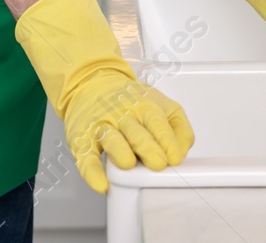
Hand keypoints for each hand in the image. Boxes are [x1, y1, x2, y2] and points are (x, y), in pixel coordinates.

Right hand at [58, 67, 192, 193]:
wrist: (92, 82)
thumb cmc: (131, 100)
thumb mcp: (162, 105)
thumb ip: (179, 127)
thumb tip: (182, 152)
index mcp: (145, 106)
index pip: (158, 123)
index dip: (167, 141)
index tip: (175, 158)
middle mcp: (122, 115)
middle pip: (136, 132)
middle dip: (148, 148)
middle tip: (158, 163)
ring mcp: (102, 127)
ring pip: (111, 140)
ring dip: (119, 151)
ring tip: (128, 164)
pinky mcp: (83, 140)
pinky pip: (86, 157)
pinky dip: (92, 172)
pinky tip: (101, 183)